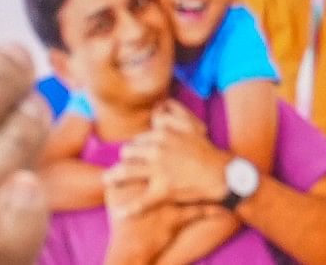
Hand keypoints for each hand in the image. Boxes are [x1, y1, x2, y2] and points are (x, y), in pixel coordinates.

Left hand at [118, 102, 235, 208]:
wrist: (219, 173)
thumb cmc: (206, 152)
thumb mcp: (190, 127)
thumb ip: (172, 118)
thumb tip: (158, 113)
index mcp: (162, 135)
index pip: (138, 140)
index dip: (134, 148)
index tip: (131, 155)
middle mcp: (156, 150)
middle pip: (128, 153)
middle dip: (123, 160)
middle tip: (117, 167)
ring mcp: (158, 170)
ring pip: (127, 172)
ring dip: (114, 177)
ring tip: (106, 180)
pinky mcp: (162, 190)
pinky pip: (141, 201)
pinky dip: (128, 209)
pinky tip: (118, 213)